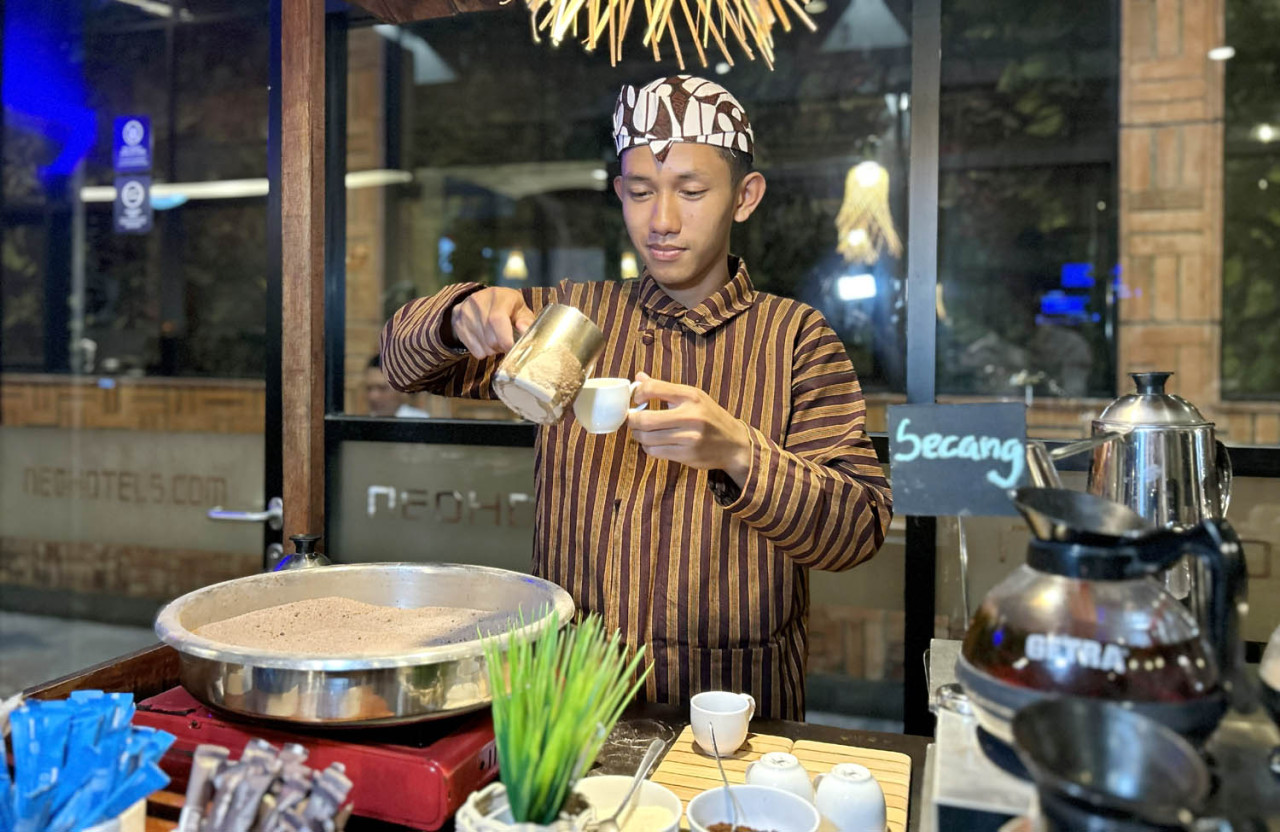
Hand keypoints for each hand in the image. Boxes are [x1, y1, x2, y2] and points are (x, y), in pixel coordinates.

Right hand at [448, 287, 536, 358]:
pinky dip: (483, 351)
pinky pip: (473, 349)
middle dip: (501, 347)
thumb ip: (526, 322)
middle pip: (490, 338)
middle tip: (506, 343)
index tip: (511, 347)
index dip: (505, 339)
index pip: (496, 320)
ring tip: (496, 339)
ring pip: (483, 346)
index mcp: (498, 296)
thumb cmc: (508, 307)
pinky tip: (486, 340)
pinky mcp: (457, 322)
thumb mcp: (521, 310)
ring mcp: (465, 311)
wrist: (483, 300)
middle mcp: (478, 300)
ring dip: (493, 350)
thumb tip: (525, 330)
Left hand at [628, 372, 752, 484]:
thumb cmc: (710, 417)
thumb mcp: (693, 396)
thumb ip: (664, 388)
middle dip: (632, 420)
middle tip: (632, 419)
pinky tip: (653, 442)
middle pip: (646, 419)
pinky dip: (648, 447)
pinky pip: (655, 452)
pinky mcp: (687, 455)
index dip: (638, 393)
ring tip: (642, 431)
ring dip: (639, 435)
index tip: (637, 399)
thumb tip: (639, 377)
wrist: (734, 443)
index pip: (653, 388)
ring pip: (647, 438)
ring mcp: (689, 437)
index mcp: (691, 396)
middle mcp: (691, 416)